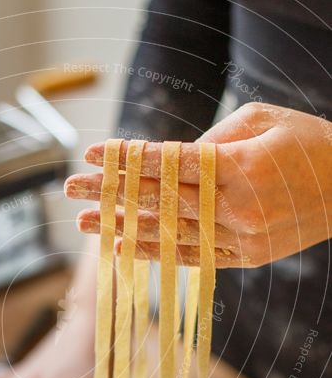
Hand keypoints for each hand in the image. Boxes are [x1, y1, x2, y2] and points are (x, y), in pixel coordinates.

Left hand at [64, 102, 331, 267]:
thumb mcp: (264, 119)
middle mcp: (237, 207)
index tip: (91, 153)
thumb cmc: (309, 143)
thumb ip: (212, 139)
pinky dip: (158, 252)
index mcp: (241, 166)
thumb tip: (168, 160)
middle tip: (70, 189)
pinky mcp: (247, 257)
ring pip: (170, 234)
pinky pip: (193, 256)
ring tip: (86, 225)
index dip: (127, 159)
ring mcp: (242, 238)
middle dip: (111, 193)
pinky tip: (125, 248)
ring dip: (123, 228)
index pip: (169, 162)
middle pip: (159, 199)